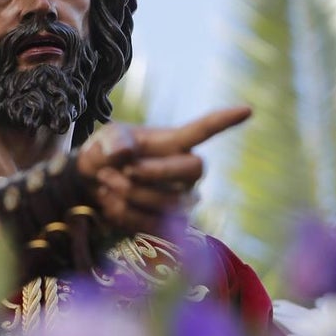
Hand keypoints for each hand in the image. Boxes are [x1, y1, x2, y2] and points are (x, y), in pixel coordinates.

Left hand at [75, 106, 250, 234]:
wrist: (88, 189)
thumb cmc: (104, 156)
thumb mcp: (104, 140)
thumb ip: (113, 140)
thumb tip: (125, 152)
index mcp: (173, 142)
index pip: (203, 130)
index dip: (225, 121)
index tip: (247, 109)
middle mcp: (186, 172)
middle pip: (194, 169)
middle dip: (153, 171)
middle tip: (122, 169)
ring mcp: (182, 200)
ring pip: (168, 201)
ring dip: (128, 193)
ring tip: (106, 182)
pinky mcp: (170, 226)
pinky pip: (152, 224)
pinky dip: (122, 213)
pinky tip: (110, 202)